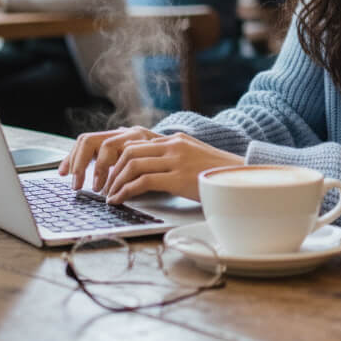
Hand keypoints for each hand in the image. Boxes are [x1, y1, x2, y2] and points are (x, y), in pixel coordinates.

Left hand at [58, 126, 242, 202]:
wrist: (241, 179)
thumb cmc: (215, 175)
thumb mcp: (191, 160)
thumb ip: (170, 160)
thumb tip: (144, 173)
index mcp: (174, 139)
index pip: (133, 142)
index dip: (112, 158)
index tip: (104, 174)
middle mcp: (172, 144)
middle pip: (126, 149)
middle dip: (107, 169)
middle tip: (100, 186)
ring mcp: (176, 159)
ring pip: (131, 163)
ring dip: (114, 182)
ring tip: (109, 195)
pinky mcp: (178, 176)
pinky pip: (142, 180)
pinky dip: (125, 191)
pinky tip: (119, 200)